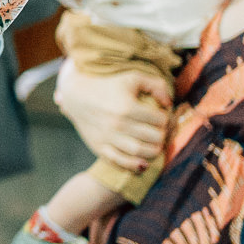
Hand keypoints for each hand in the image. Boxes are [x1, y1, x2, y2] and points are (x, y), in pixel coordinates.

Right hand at [53, 60, 171, 170]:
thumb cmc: (107, 85)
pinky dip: (134, 166)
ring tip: (153, 145)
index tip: (161, 117)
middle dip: (162, 135)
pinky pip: (119, 162)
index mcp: (127, 107)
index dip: (165, 119)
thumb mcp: (132, 78)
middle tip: (159, 131)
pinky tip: (142, 163)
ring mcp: (107, 137)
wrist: (75, 95)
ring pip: (140, 152)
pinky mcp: (98, 146)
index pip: (159, 120)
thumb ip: (157, 85)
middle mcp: (117, 124)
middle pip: (153, 138)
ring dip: (153, 151)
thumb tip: (169, 104)